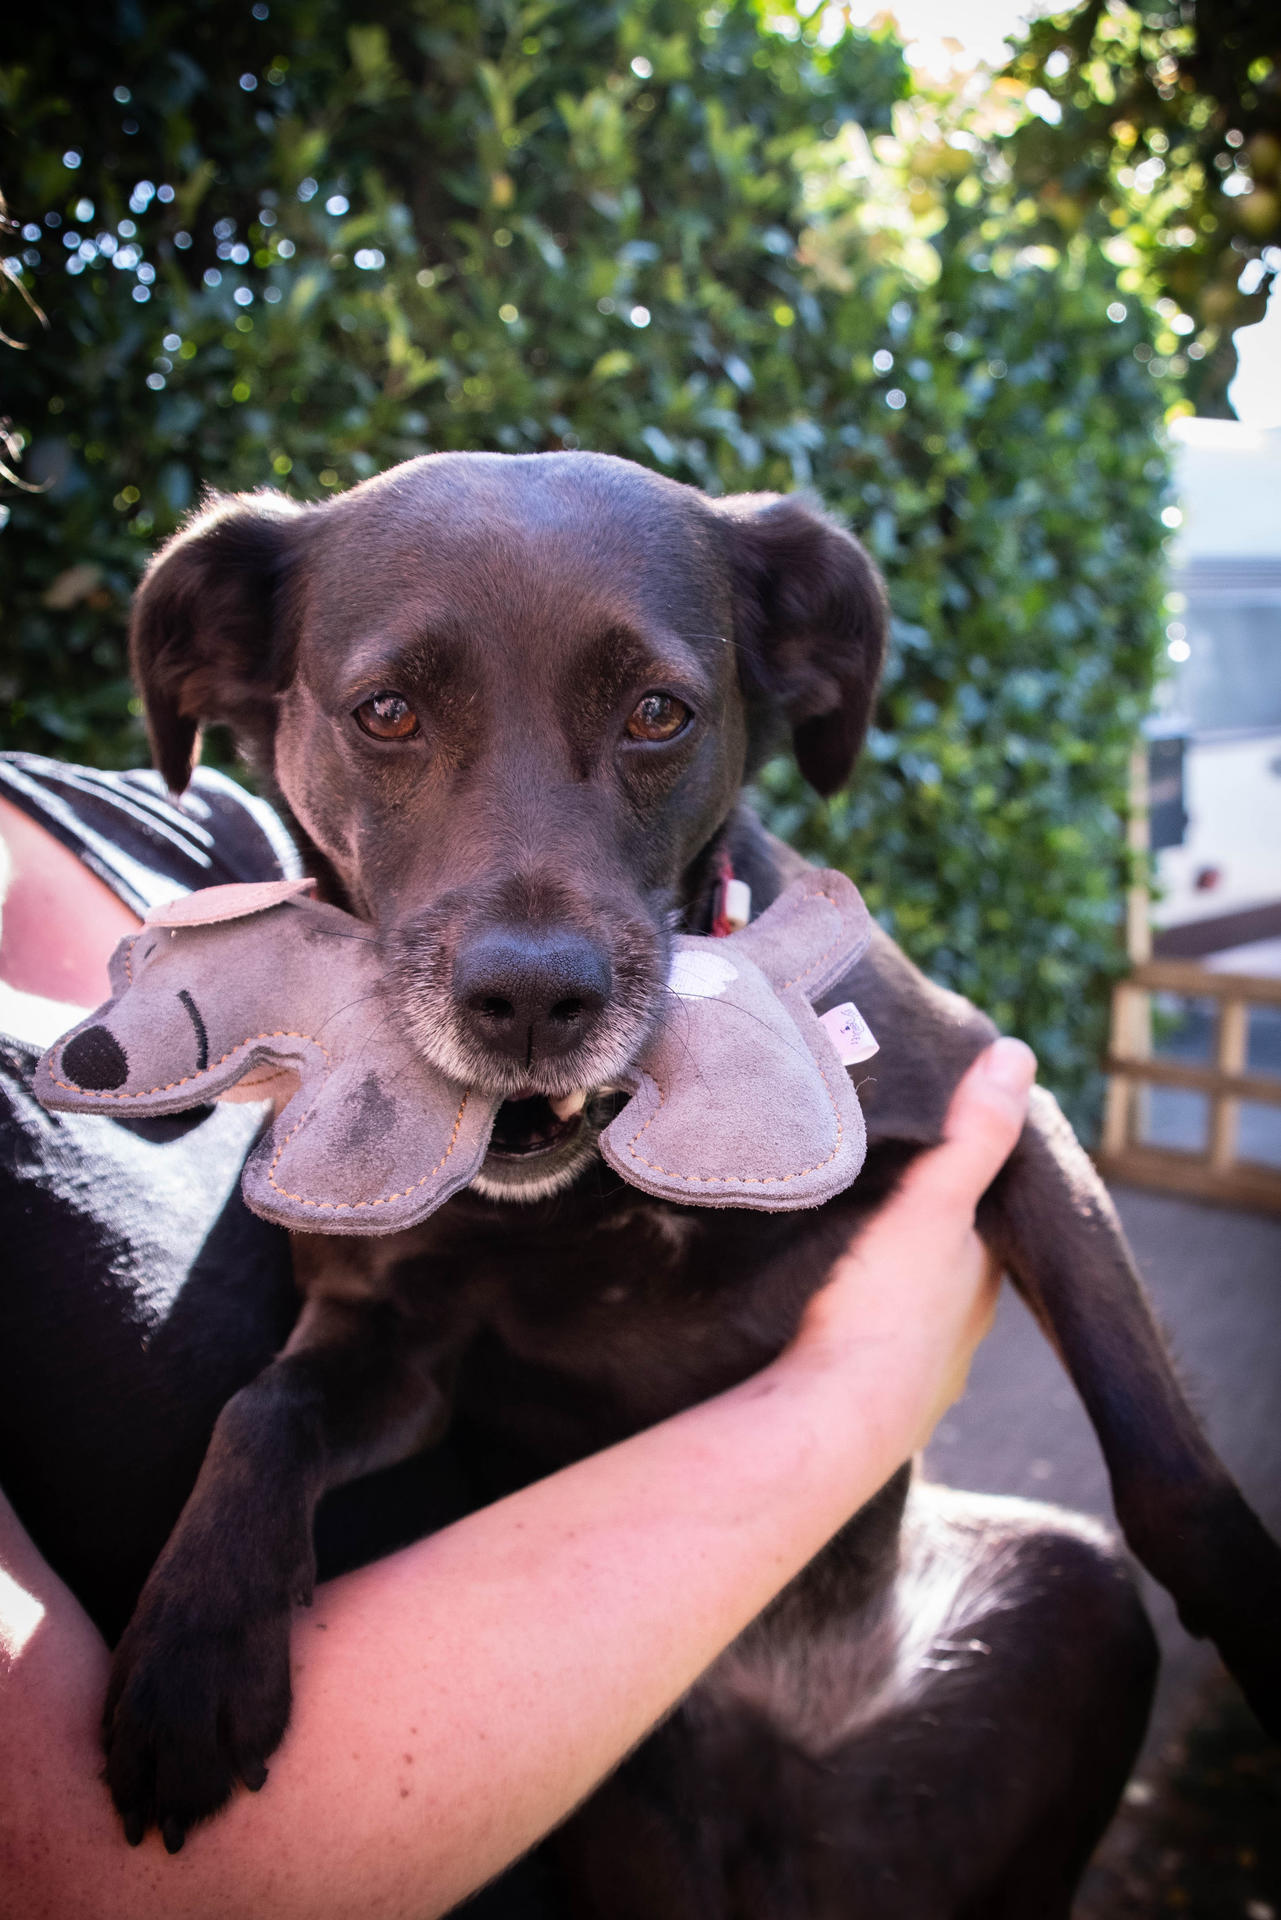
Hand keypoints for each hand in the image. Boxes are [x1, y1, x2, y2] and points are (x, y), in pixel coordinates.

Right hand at [789, 1036, 1036, 1454]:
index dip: (966, 1187)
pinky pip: (860, 1358)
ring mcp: (914, 1381)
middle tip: (875, 1196)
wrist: (829, 1423)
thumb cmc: (884, 1313)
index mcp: (980, 1283)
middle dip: (916, 1241)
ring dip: (879, 1290)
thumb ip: (972, 1135)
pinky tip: (817, 1321)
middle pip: (944, 1272)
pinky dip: (847, 1334)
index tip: (935, 1151)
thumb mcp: (932, 1205)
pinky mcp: (864, 1412)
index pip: (987, 1222)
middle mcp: (959, 1337)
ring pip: (903, 1319)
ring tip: (838, 1250)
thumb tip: (1017, 1055)